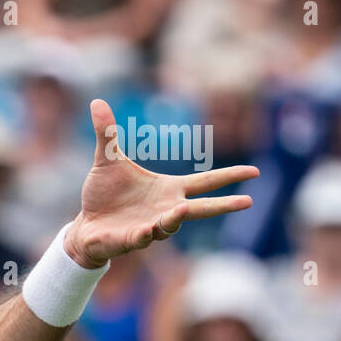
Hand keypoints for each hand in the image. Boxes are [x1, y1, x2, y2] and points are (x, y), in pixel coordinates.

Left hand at [63, 100, 258, 267]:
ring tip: (183, 209)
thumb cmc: (104, 193)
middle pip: (201, 208)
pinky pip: (142, 238)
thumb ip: (108, 133)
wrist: (85, 224)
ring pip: (170, 225)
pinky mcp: (131, 240)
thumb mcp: (107, 160)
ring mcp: (151, 227)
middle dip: (224, 205)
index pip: (205, 182)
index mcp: (168, 189)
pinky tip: (146, 231)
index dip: (229, 176)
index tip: (255, 171)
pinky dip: (146, 234)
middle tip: (247, 201)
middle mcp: (166, 209)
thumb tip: (97, 101)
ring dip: (176, 218)